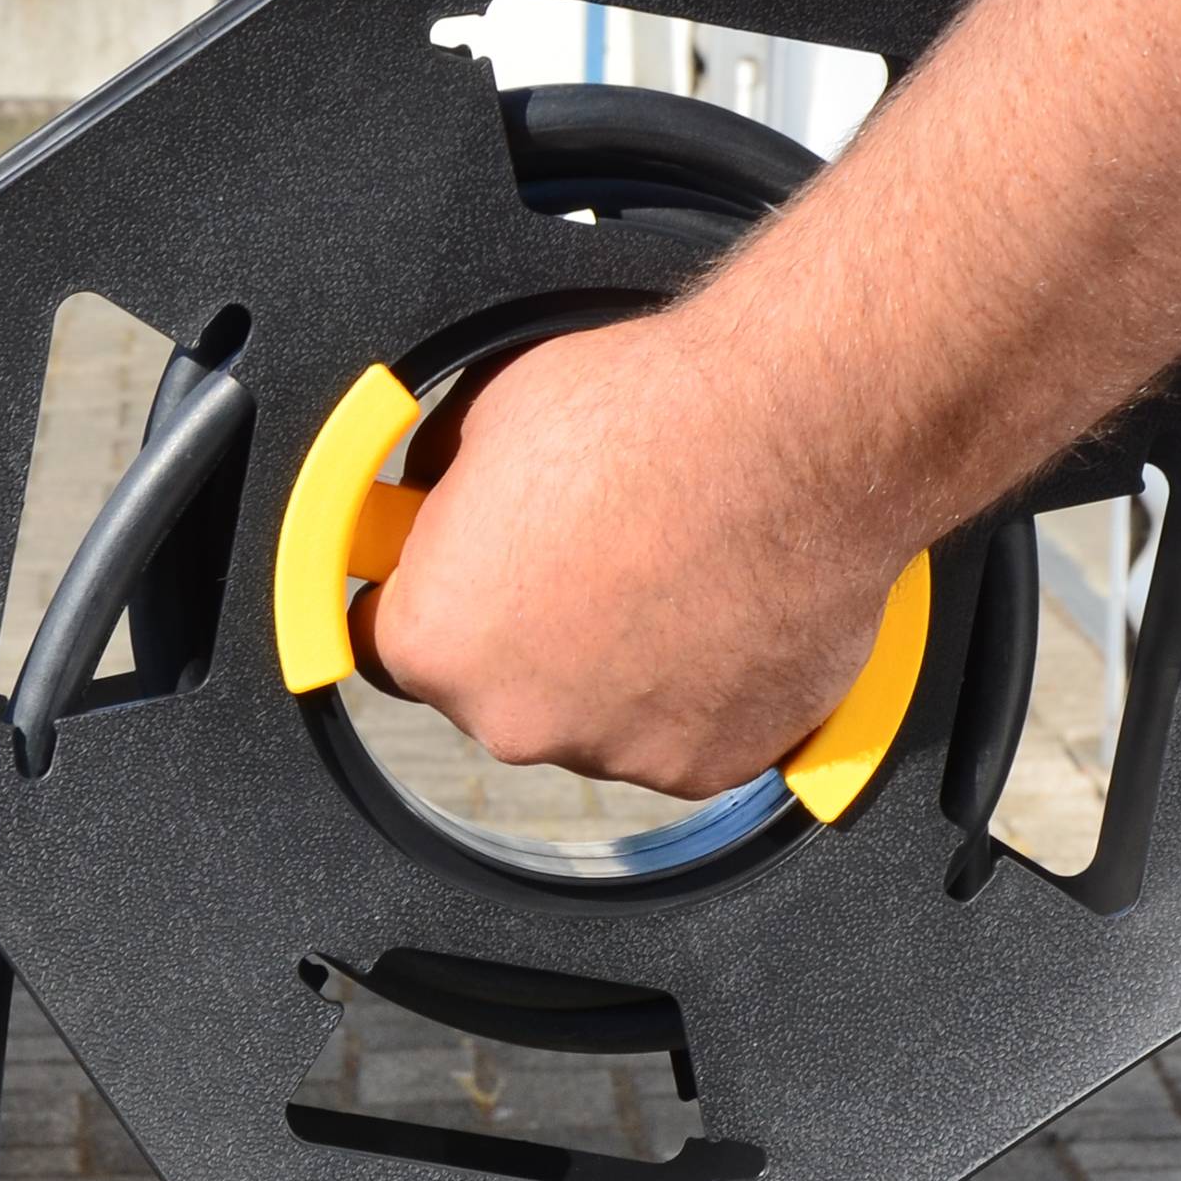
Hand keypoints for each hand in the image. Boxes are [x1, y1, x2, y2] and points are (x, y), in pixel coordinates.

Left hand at [351, 309, 905, 799]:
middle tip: (591, 558)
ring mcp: (616, 752)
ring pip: (597, 716)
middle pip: (499, 691)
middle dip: (533, 634)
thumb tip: (449, 507)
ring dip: (620, 666)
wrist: (793, 435)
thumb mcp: (491, 418)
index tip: (464, 577)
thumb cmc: (649, 415)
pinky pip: (687, 734)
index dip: (433, 596)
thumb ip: (453, 497)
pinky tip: (724, 612)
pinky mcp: (711, 765)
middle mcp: (513, 718)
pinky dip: (701, 690)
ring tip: (674, 574)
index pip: (387, 642)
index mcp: (436, 640)